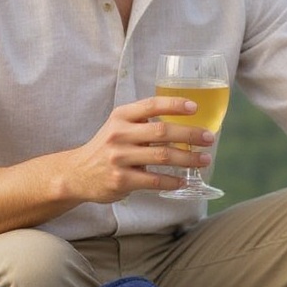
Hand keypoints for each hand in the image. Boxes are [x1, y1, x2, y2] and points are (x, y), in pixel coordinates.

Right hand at [61, 96, 214, 203]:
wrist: (77, 173)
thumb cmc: (106, 147)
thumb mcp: (119, 127)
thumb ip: (143, 123)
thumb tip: (183, 122)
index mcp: (121, 116)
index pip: (151, 105)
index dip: (174, 105)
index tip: (194, 107)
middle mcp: (119, 134)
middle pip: (162, 132)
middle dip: (190, 135)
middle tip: (209, 138)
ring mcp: (119, 158)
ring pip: (162, 157)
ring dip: (188, 159)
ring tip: (204, 159)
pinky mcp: (121, 180)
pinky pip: (154, 180)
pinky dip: (173, 180)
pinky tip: (184, 180)